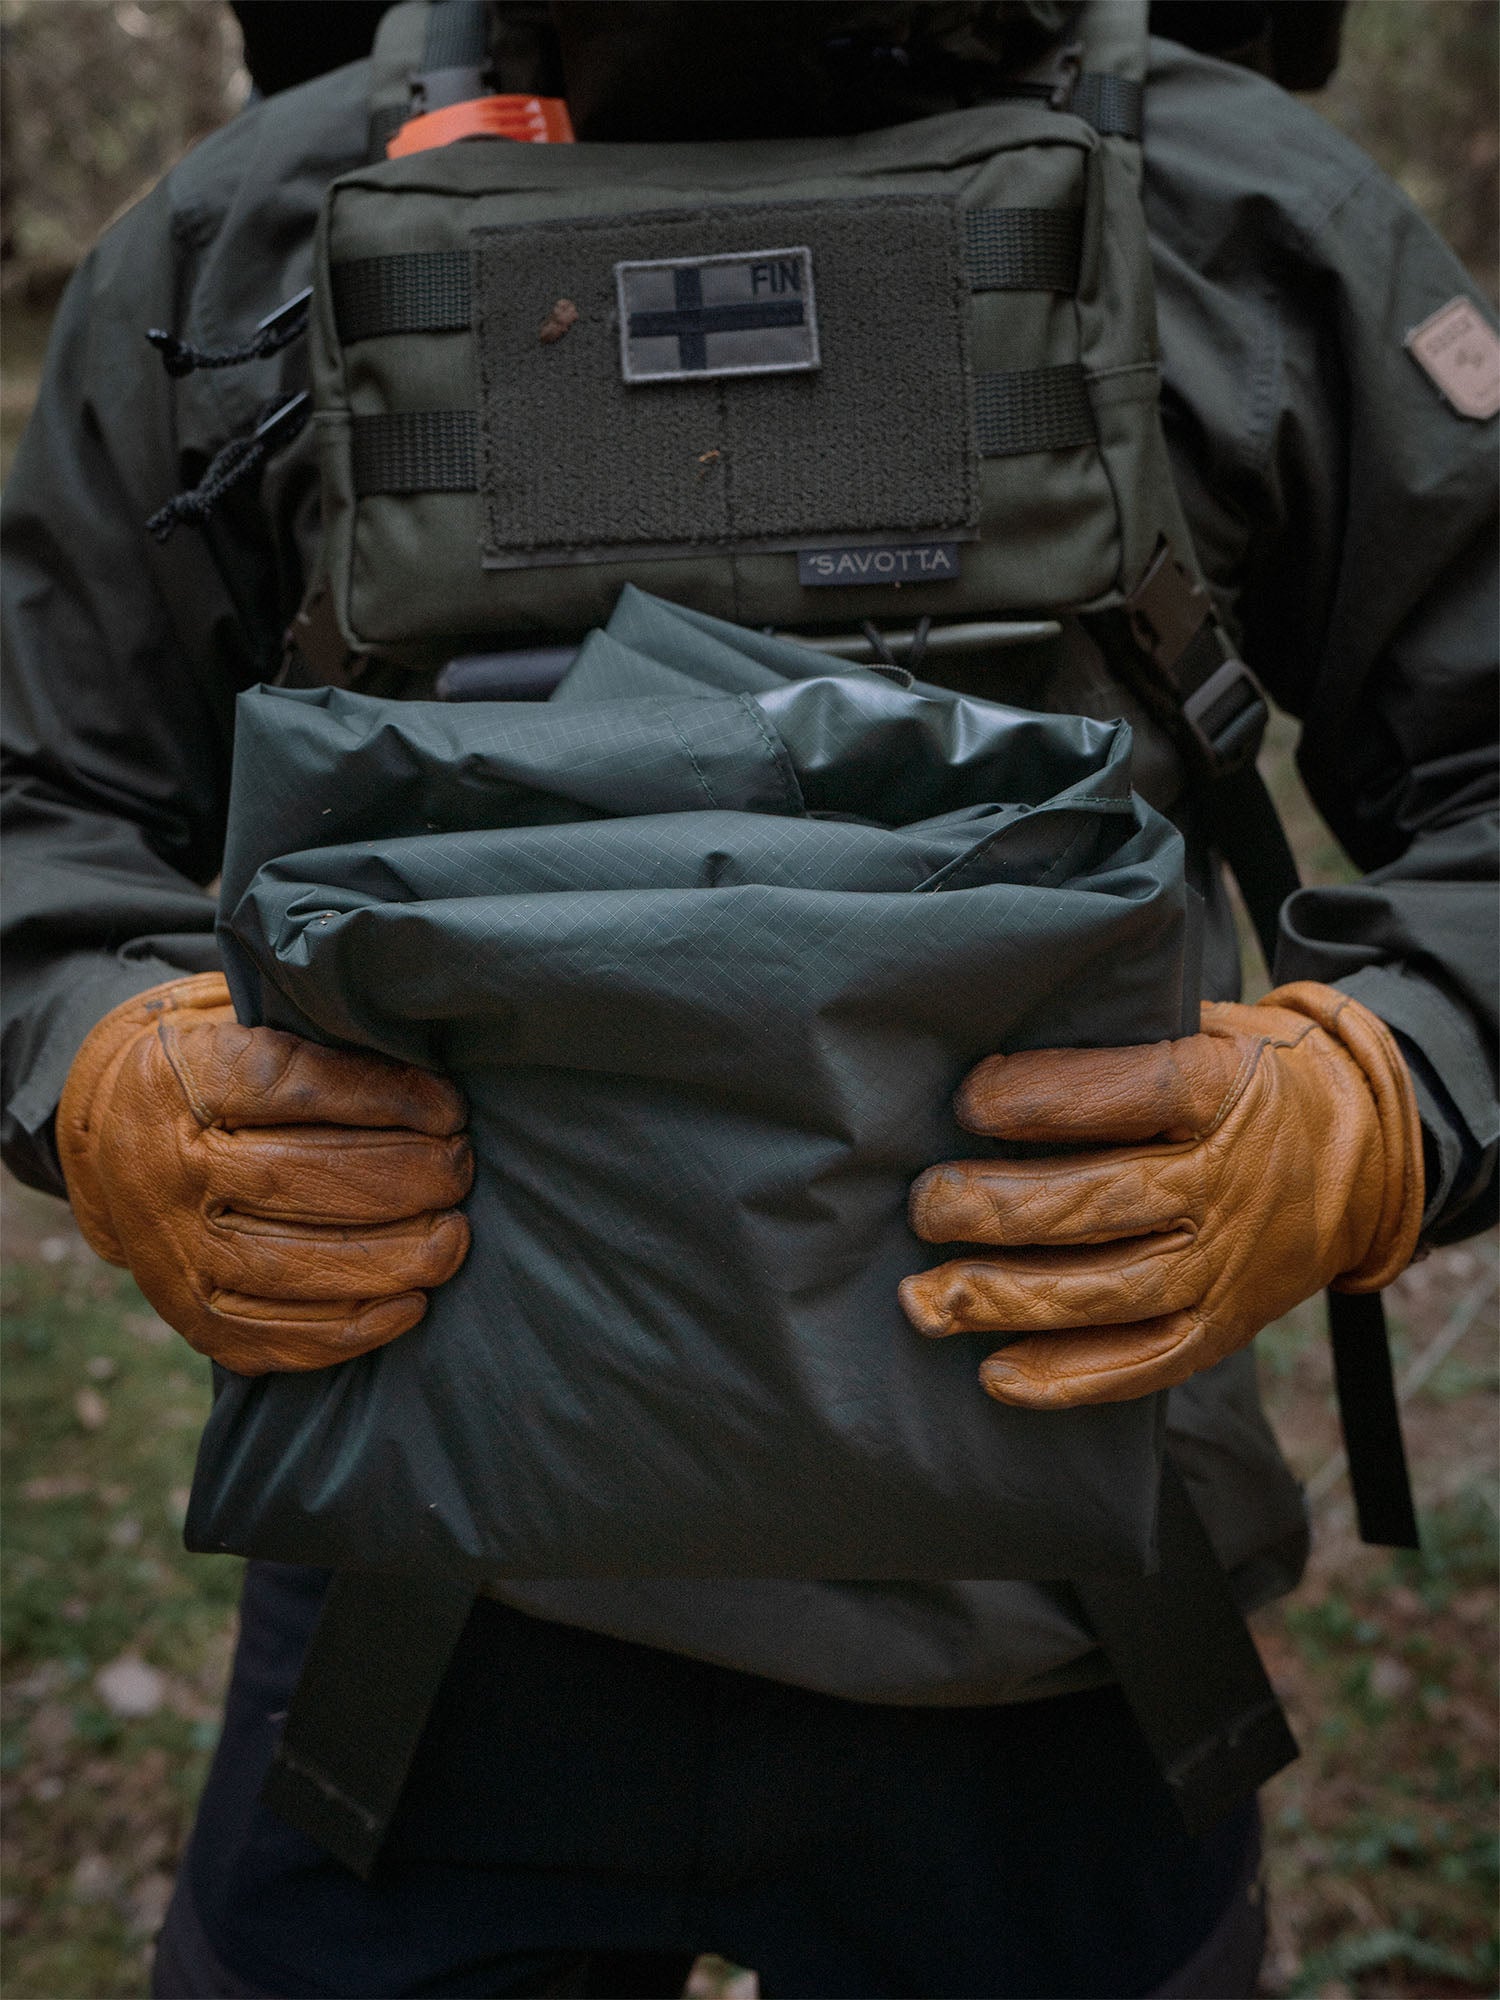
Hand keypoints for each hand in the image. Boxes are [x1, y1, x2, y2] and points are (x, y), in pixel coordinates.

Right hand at [57, 974, 472, 1374]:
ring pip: (293, 1265)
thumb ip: (325, 1044)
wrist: (116, 1133)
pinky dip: (354, 1327)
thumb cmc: (222, 1073)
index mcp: (188, 1080)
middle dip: (403, 1180)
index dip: (386, 1100)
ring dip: (393, 1257)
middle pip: (301, 1180)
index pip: (299, 1088)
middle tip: (461, 1170)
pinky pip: (277, 1335)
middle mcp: (169, 1168)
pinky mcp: (190, 1312)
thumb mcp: (249, 1026)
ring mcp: (175, 1248)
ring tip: (455, 1238)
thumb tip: (433, 1080)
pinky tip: (412, 1303)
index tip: (451, 1109)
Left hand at [899, 983, 1422, 1407]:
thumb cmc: (1242, 1079)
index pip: (1129, 1093)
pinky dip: (1068, 1377)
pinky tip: (994, 1375)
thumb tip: (985, 1045)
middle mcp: (1226, 1183)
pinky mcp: (1225, 1326)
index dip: (1042, 1100)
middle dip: (996, 1209)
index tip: (967, 1100)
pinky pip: (1145, 1363)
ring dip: (1007, 1299)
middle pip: (1100, 1203)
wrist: (1365, 1155)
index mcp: (1222, 1089)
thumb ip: (1118, 1043)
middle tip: (924, 1204)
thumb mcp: (1205, 1030)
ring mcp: (1227, 1264)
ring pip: (1109, 1292)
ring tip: (924, 1299)